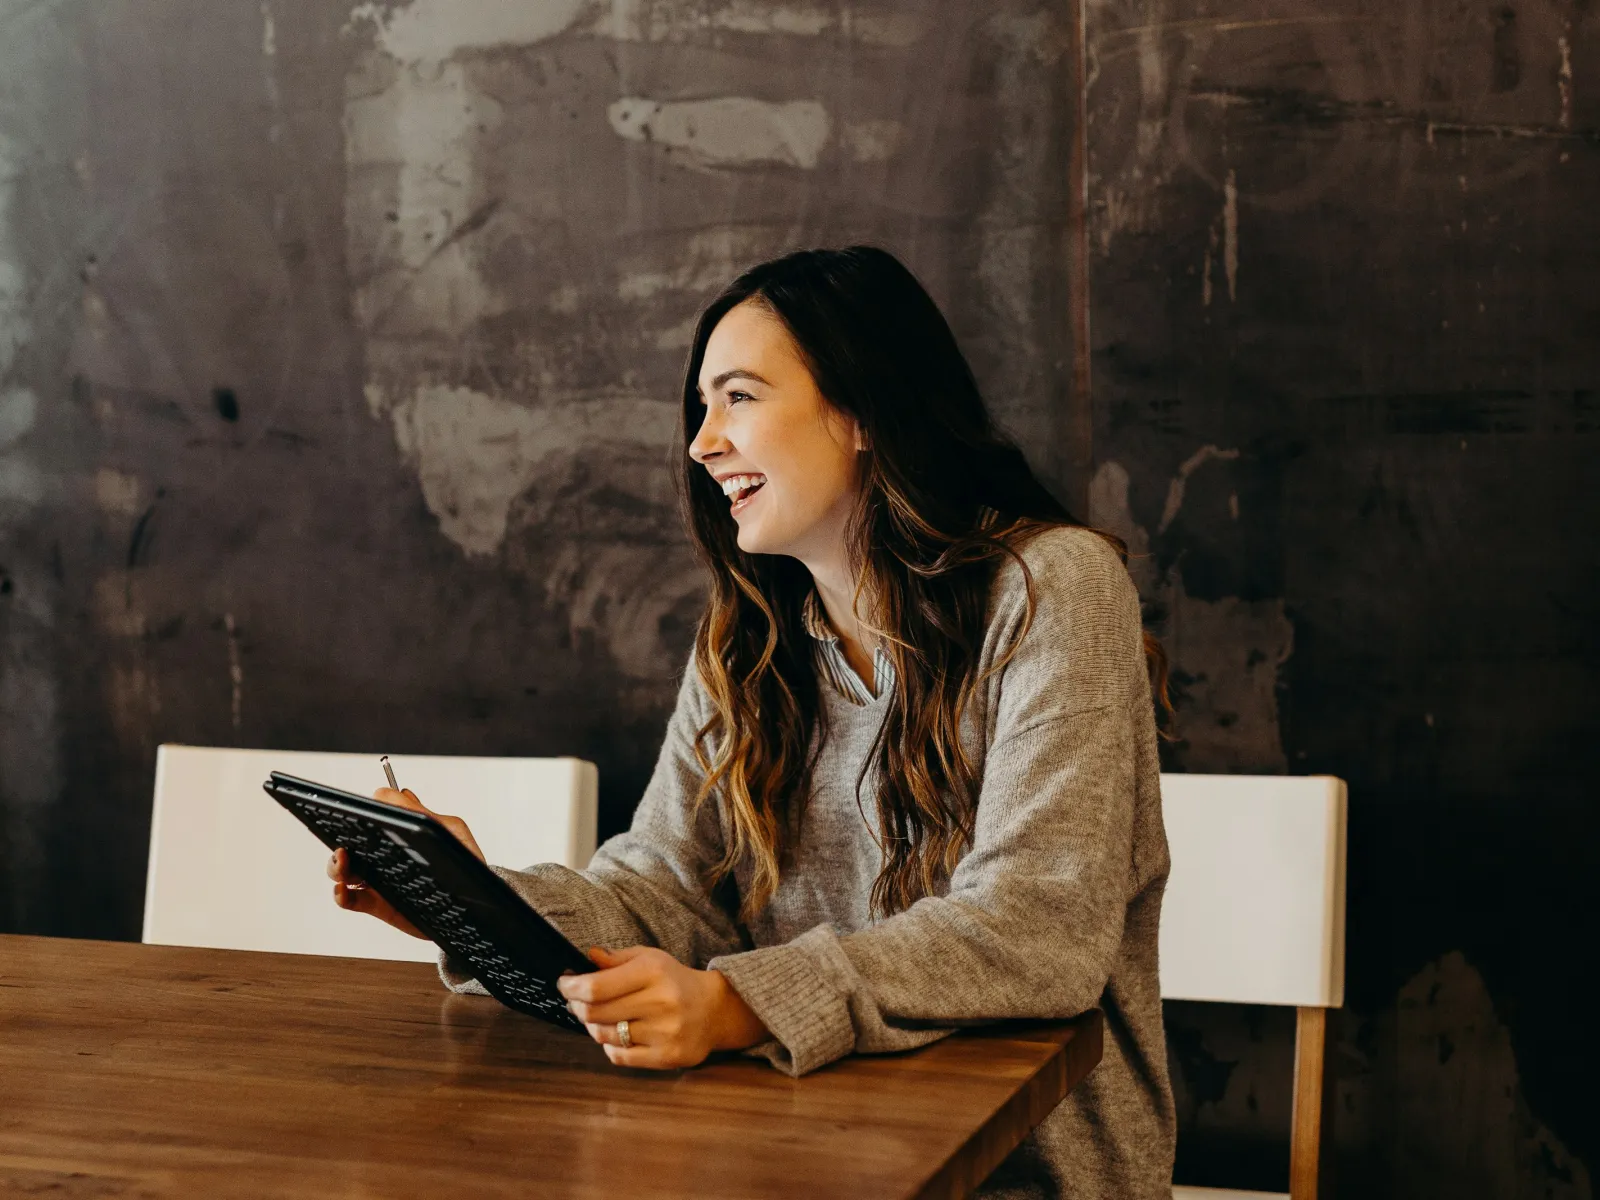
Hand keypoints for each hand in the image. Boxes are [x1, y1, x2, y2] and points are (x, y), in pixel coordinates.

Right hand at [325, 787, 485, 938]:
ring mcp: (379, 878)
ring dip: (336, 865)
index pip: (371, 817)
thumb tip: (394, 794)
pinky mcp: (378, 904)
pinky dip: (341, 894)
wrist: (479, 901)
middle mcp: (385, 853)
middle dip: (340, 838)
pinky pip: (351, 899)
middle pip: (350, 842)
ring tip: (343, 861)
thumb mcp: (450, 831)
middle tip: (345, 842)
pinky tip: (343, 889)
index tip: (357, 812)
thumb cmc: (466, 859)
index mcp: (401, 832)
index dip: (361, 813)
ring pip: (345, 869)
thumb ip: (423, 814)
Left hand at [557, 946, 768, 1068]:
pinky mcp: (667, 1056)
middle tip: (575, 1002)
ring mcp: (664, 1032)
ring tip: (598, 1018)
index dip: (571, 988)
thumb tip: (587, 958)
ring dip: (593, 1026)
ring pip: (604, 1036)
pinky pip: (619, 1056)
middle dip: (577, 1007)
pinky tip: (616, 1035)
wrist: (714, 1010)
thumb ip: (616, 959)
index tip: (564, 985)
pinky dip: (610, 1046)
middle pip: (594, 1013)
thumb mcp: (650, 958)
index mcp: (653, 972)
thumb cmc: (674, 981)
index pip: (596, 987)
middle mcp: (660, 1002)